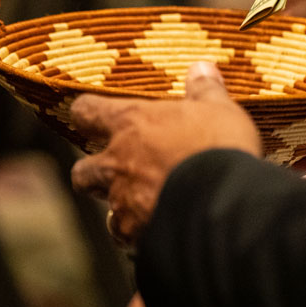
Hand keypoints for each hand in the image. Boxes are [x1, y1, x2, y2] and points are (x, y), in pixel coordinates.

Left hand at [70, 62, 260, 246]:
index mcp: (132, 123)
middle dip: (93, 172)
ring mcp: (125, 202)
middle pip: (82, 171)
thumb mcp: (220, 109)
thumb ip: (205, 90)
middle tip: (116, 171)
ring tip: (143, 208)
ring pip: (106, 210)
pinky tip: (160, 232)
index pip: (87, 111)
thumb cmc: (219, 145)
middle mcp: (118, 164)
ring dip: (119, 209)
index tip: (90, 114)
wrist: (223, 202)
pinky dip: (140, 236)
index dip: (87, 113)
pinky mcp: (139, 235)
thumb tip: (200, 67)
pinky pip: (130, 239)